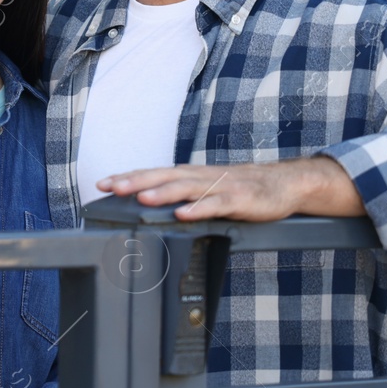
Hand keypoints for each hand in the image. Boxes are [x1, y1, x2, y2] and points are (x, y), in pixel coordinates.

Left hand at [95, 157, 362, 221]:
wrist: (285, 183)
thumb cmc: (240, 188)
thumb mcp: (207, 188)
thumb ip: (181, 194)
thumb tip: (148, 203)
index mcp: (191, 174)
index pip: (153, 173)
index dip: (128, 177)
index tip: (101, 183)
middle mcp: (202, 176)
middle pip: (164, 176)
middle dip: (136, 182)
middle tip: (111, 187)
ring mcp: (221, 187)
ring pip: (187, 188)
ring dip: (163, 193)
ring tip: (142, 199)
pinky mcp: (240, 200)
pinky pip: (217, 205)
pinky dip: (199, 209)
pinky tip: (184, 214)